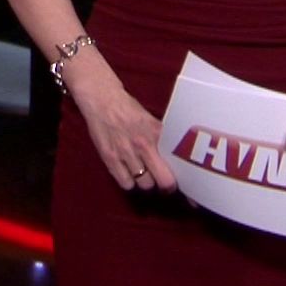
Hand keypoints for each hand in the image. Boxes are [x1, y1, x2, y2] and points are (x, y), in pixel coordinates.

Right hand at [65, 57, 177, 192]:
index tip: (184, 182)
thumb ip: (163, 138)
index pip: (176, 163)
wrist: (102, 101)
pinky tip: (129, 173)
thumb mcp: (151, 121)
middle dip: (166, 184)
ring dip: (146, 181)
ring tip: (144, 173)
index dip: (182, 177)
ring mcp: (126, 154)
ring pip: (145, 184)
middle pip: (164, 180)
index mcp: (157, 134)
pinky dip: (129, 182)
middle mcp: (143, 145)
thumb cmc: (128, 110)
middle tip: (164, 181)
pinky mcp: (110, 159)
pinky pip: (126, 184)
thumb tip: (177, 156)